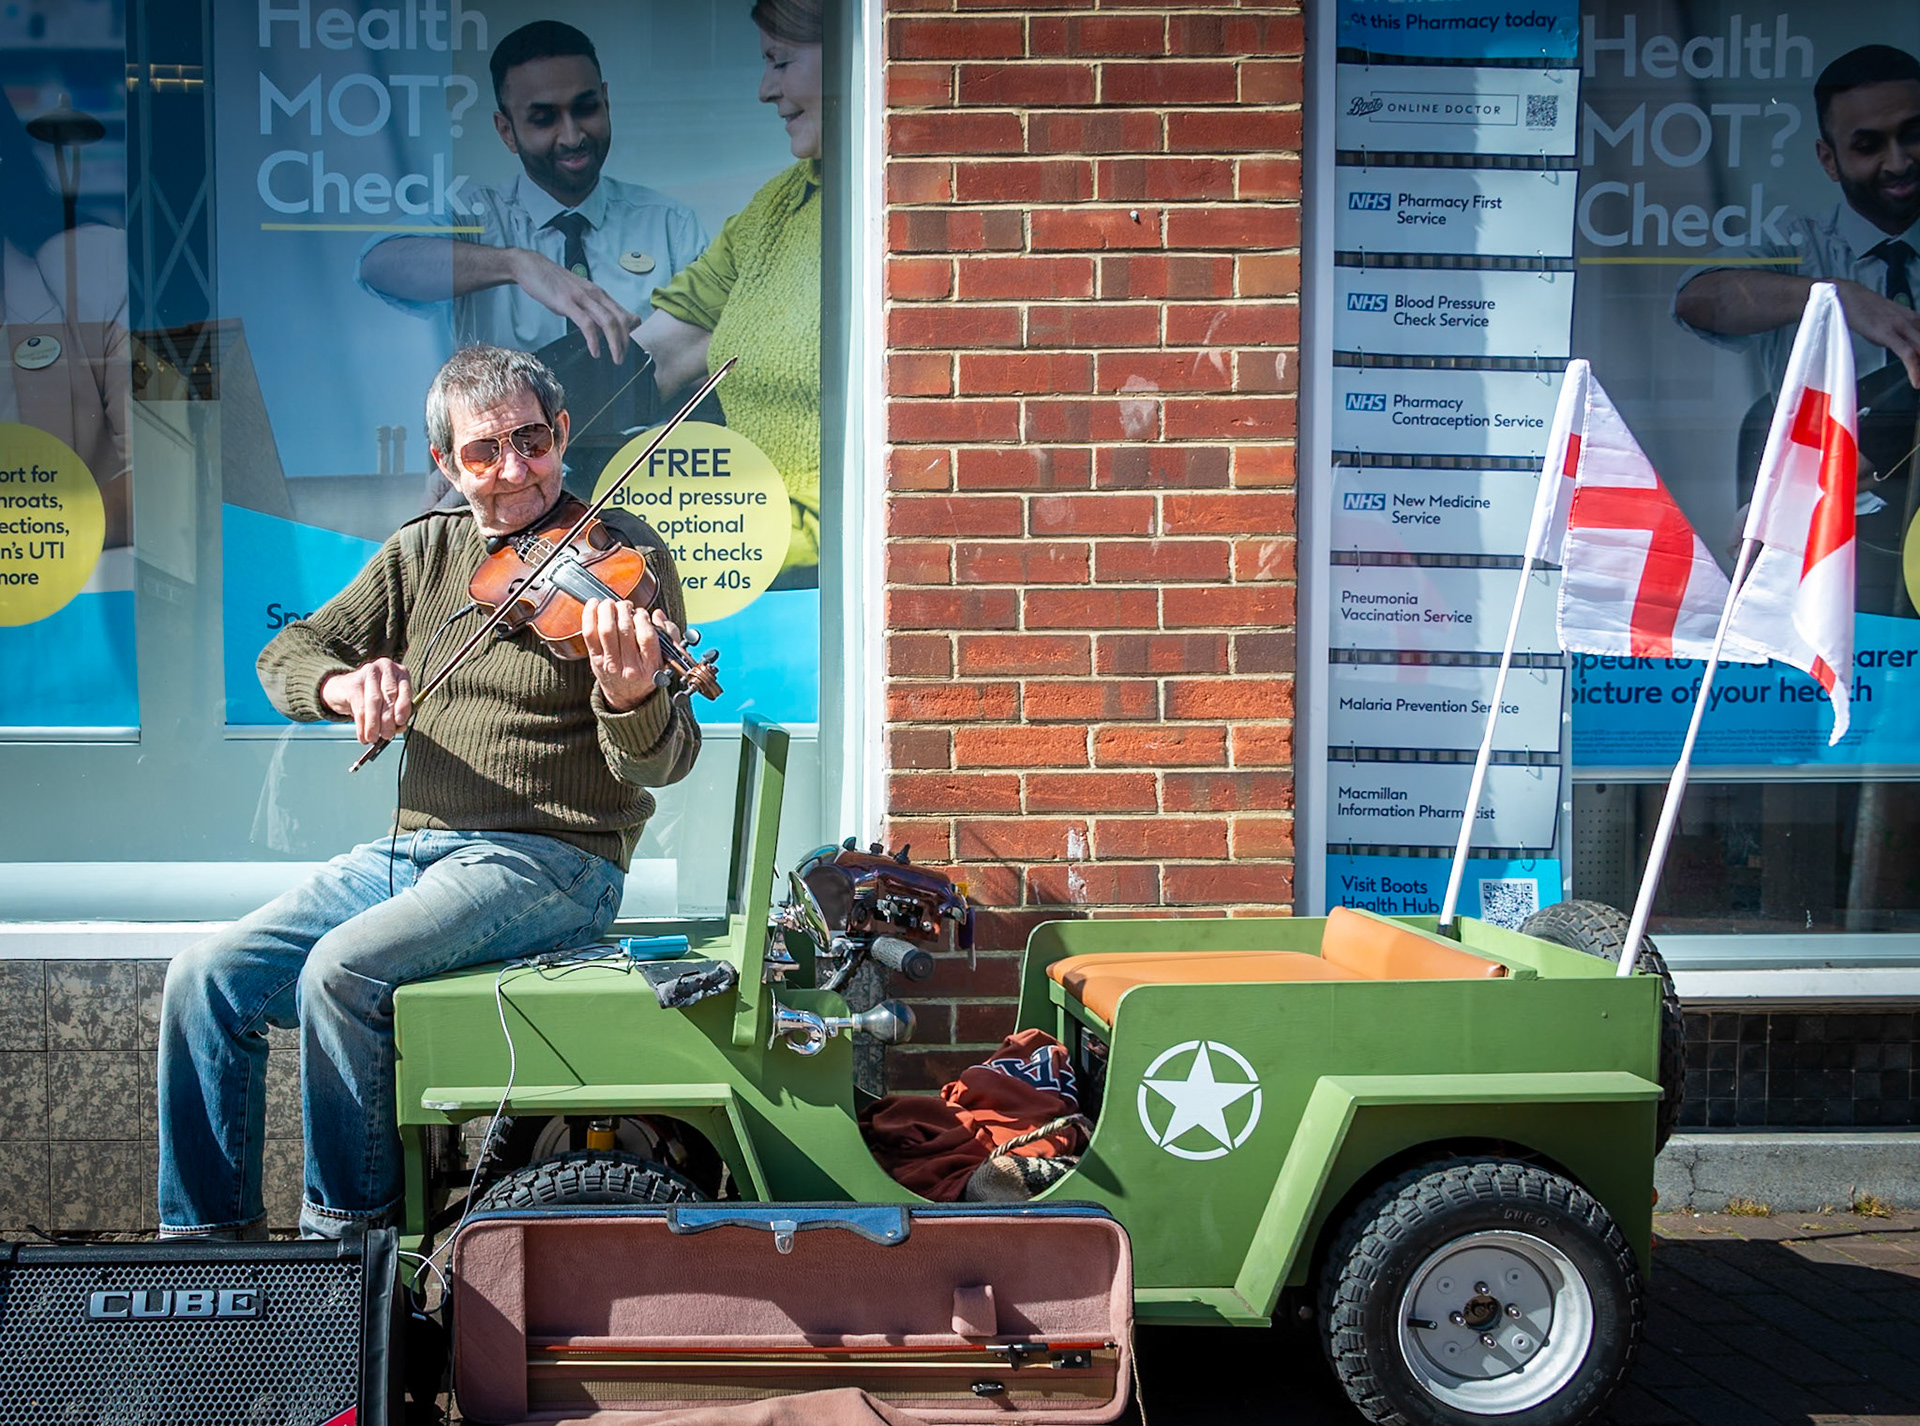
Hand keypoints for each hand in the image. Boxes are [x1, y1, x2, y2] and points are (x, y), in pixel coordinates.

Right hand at [321, 658, 412, 744]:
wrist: (344, 688)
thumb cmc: (373, 697)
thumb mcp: (389, 703)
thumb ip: (397, 713)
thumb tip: (400, 727)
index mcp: (401, 672)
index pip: (405, 689)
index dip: (403, 706)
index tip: (400, 722)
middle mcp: (386, 668)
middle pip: (389, 695)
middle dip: (388, 718)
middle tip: (387, 735)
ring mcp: (369, 672)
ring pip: (374, 701)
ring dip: (374, 723)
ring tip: (373, 738)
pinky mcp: (353, 682)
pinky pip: (359, 706)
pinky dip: (361, 724)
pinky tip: (362, 736)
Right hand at [510, 249, 640, 362]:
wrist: (531, 266)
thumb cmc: (553, 283)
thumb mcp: (578, 295)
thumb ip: (591, 309)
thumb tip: (601, 328)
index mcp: (599, 294)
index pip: (624, 313)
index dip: (631, 331)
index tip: (631, 347)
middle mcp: (595, 294)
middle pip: (620, 319)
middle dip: (626, 342)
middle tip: (624, 358)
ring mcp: (582, 298)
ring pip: (608, 322)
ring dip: (615, 344)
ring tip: (616, 359)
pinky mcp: (567, 303)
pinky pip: (586, 324)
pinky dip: (594, 340)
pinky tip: (595, 352)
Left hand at [582, 598, 676, 711]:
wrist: (627, 695)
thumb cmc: (647, 672)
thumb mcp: (665, 658)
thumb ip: (668, 634)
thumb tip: (657, 615)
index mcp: (650, 666)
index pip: (647, 637)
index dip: (643, 619)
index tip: (641, 613)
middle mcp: (629, 667)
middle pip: (625, 629)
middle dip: (624, 609)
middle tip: (625, 605)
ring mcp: (610, 664)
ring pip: (606, 629)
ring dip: (608, 610)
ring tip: (611, 604)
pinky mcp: (595, 660)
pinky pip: (589, 634)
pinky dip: (590, 615)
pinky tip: (594, 604)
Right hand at [1834, 279, 1919, 387]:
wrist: (1844, 295)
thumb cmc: (1862, 308)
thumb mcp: (1886, 321)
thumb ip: (1897, 334)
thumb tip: (1900, 348)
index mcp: (1914, 318)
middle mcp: (1912, 321)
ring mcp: (1901, 326)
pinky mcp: (1888, 333)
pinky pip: (1908, 354)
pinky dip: (1915, 370)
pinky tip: (1916, 383)